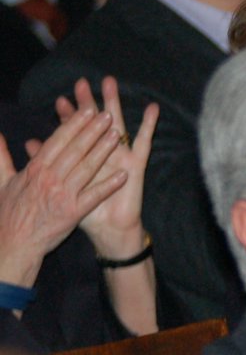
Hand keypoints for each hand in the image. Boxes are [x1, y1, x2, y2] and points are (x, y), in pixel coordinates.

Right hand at [0, 107, 122, 288]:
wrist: (14, 243)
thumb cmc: (9, 213)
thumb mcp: (2, 181)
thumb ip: (1, 156)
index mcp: (34, 169)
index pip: (57, 141)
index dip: (74, 125)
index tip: (88, 111)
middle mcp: (49, 179)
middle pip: (75, 150)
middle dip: (93, 131)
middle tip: (108, 115)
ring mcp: (62, 195)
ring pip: (86, 168)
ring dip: (103, 151)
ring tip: (117, 136)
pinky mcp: (73, 213)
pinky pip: (94, 196)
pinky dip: (109, 185)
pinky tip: (124, 175)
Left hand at [51, 76, 156, 259]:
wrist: (108, 231)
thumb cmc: (86, 212)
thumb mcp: (61, 187)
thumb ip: (45, 163)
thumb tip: (29, 144)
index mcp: (84, 160)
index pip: (73, 133)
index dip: (67, 118)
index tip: (60, 101)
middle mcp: (102, 154)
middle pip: (92, 124)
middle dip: (87, 103)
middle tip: (81, 83)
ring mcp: (120, 157)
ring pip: (117, 124)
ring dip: (113, 104)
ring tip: (110, 83)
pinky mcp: (136, 165)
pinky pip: (144, 142)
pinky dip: (149, 126)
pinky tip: (152, 108)